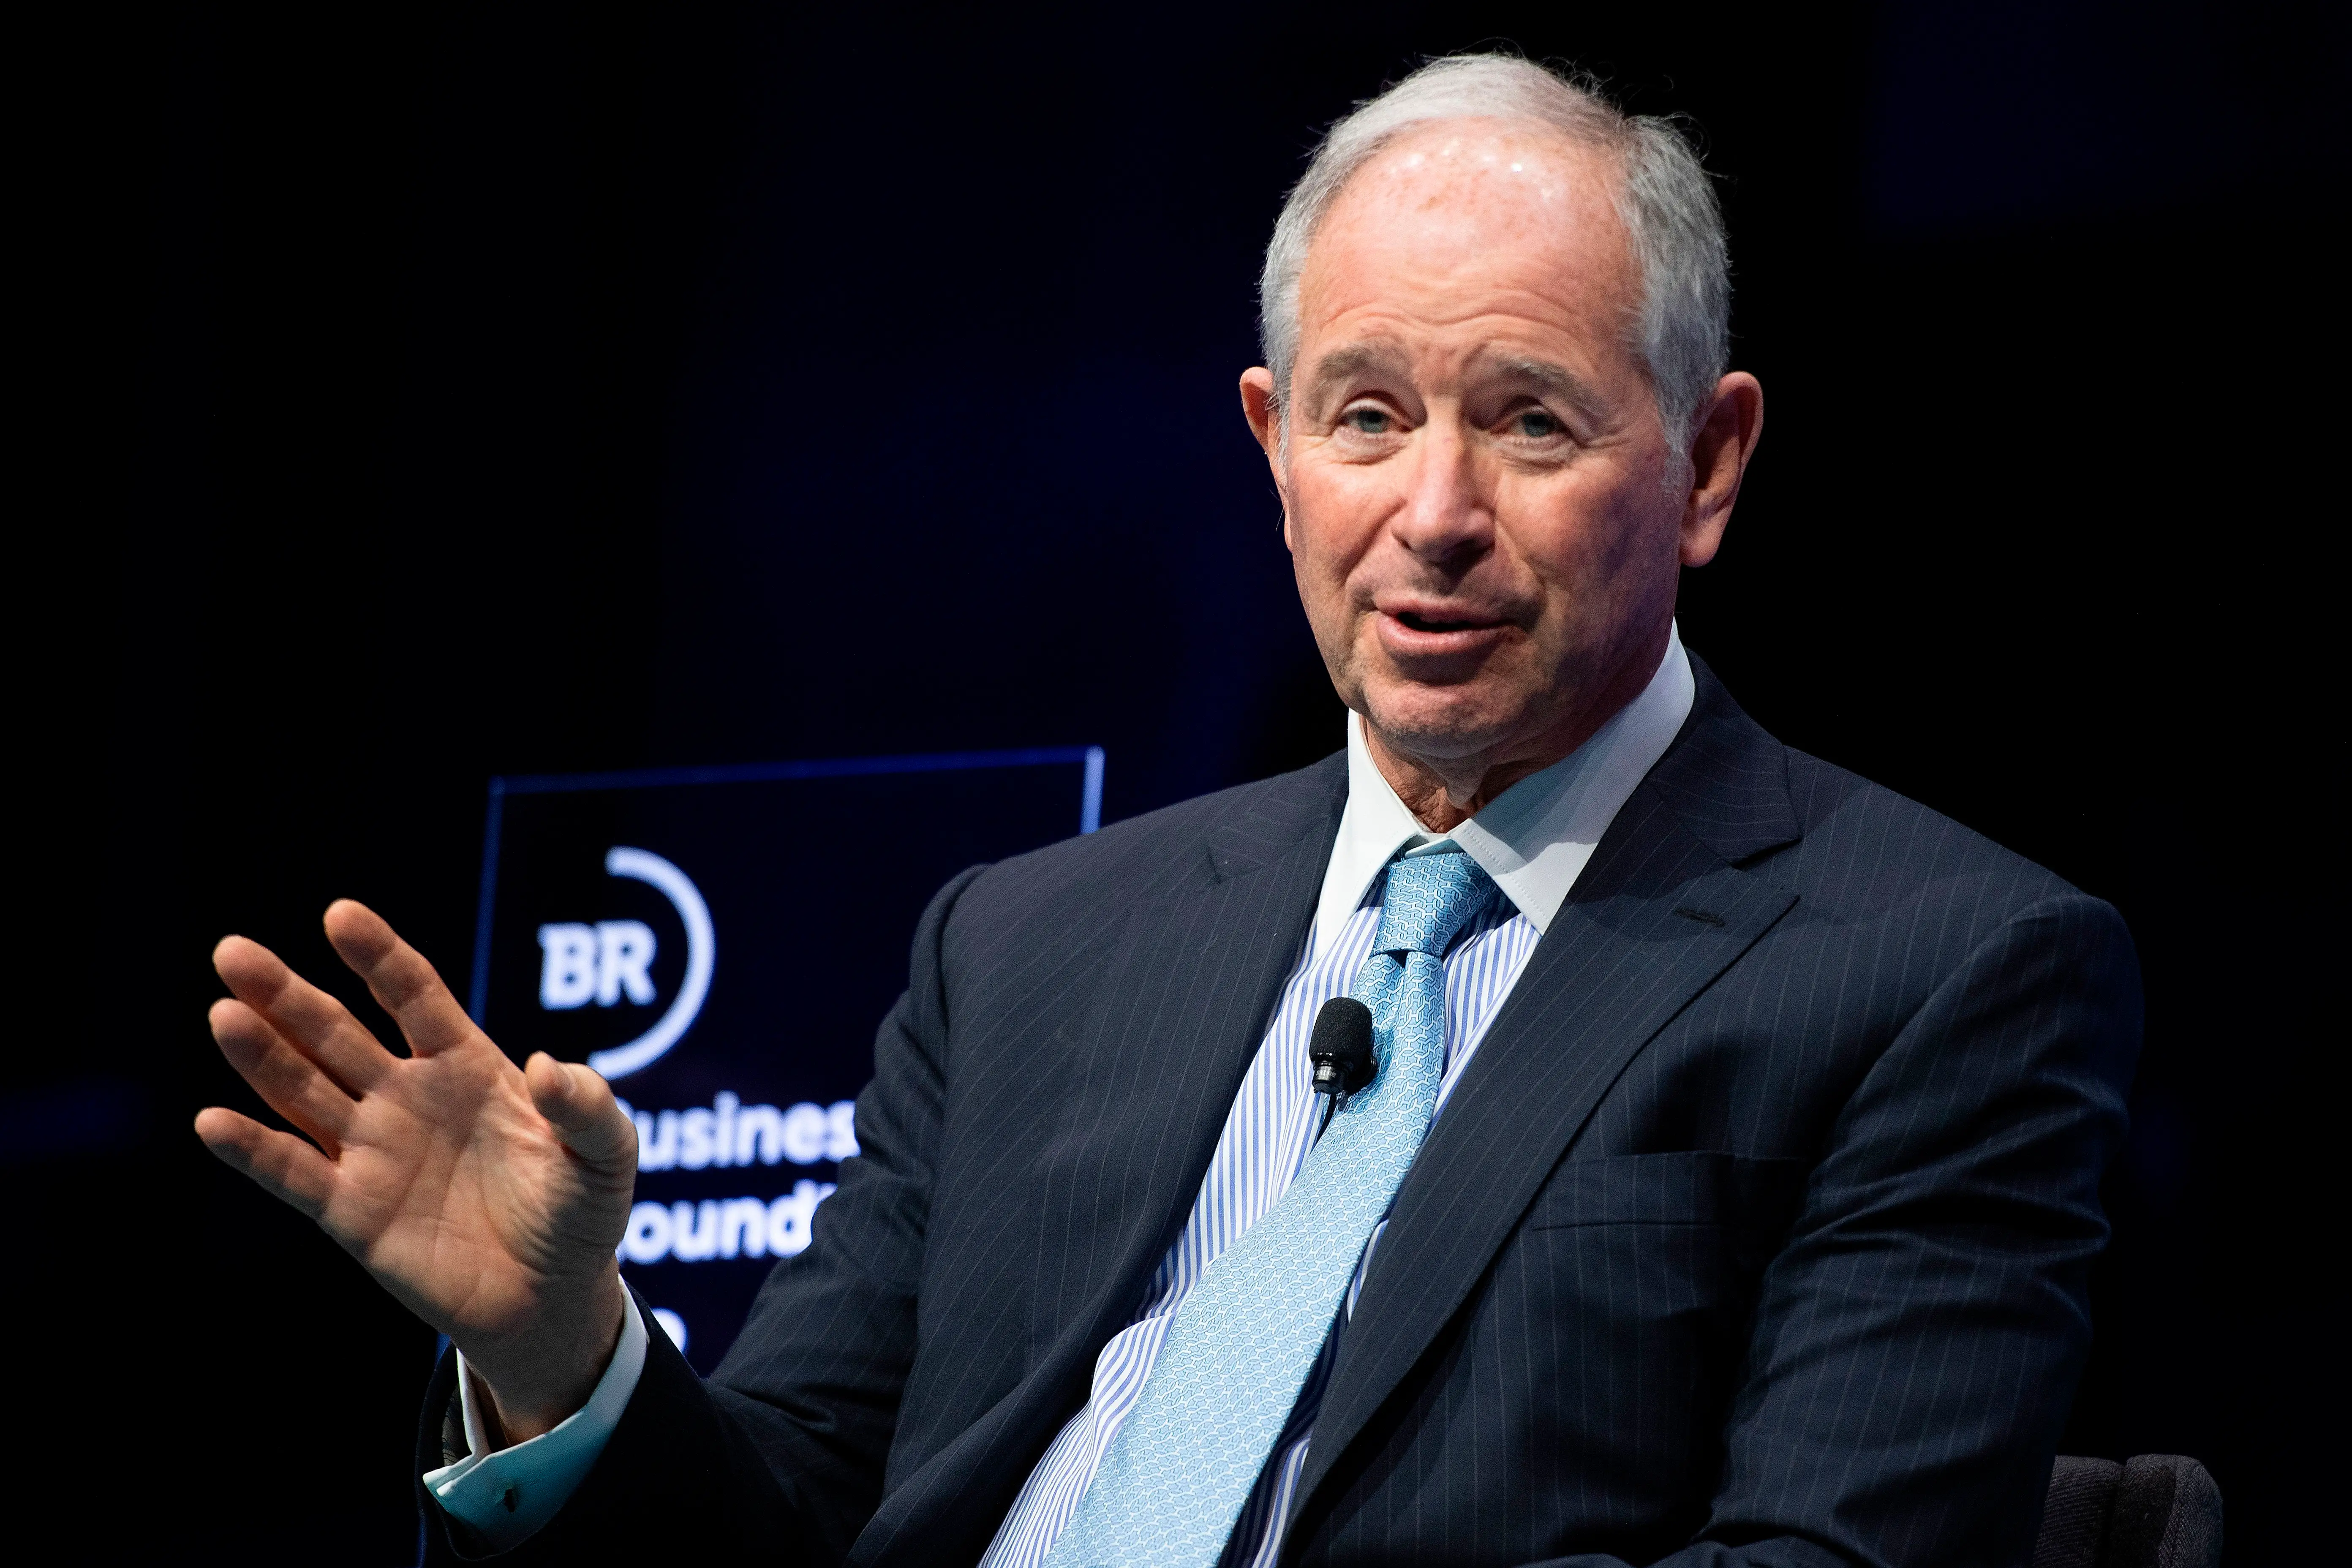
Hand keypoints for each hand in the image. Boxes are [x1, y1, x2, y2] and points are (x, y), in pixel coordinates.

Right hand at [195, 899, 636, 1442]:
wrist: (552, 1297)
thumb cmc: (580, 1213)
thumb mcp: (605, 1156)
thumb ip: (585, 1107)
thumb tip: (548, 1066)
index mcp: (467, 1065)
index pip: (413, 996)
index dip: (378, 956)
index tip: (340, 915)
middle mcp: (408, 1097)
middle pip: (337, 1033)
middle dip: (286, 993)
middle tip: (232, 952)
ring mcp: (374, 1150)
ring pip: (304, 1091)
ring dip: (262, 1055)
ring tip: (225, 1013)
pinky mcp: (352, 1211)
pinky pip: (294, 1174)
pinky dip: (253, 1149)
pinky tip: (213, 1121)